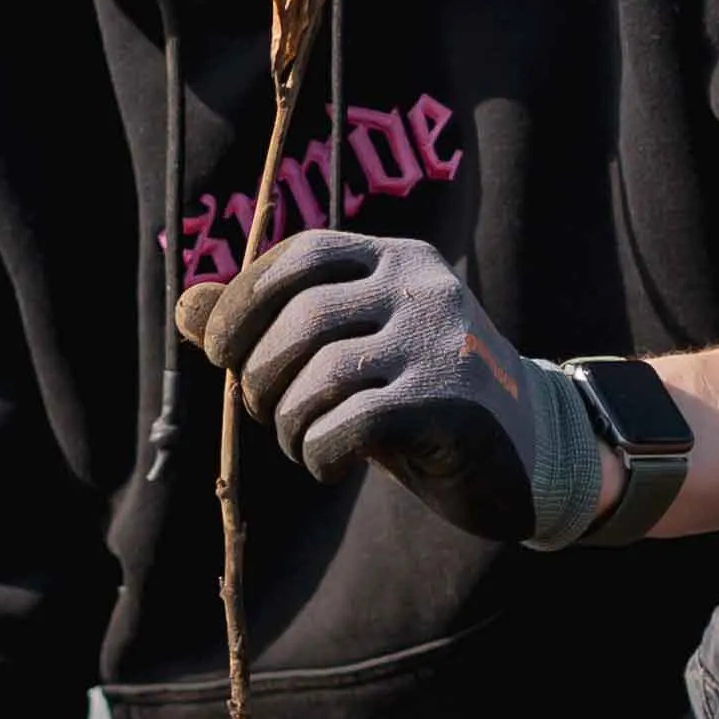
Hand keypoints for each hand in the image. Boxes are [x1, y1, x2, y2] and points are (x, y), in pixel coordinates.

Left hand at [193, 228, 623, 545]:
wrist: (532, 452)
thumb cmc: (422, 397)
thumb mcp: (352, 351)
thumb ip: (274, 326)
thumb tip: (186, 307)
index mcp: (400, 260)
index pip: (304, 253)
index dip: (245, 298)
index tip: (219, 349)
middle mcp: (423, 289)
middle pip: (303, 317)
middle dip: (257, 372)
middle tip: (260, 409)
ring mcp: (439, 343)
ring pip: (321, 374)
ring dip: (286, 421)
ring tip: (298, 442)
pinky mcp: (447, 402)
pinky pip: (347, 424)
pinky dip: (317, 452)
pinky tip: (329, 464)